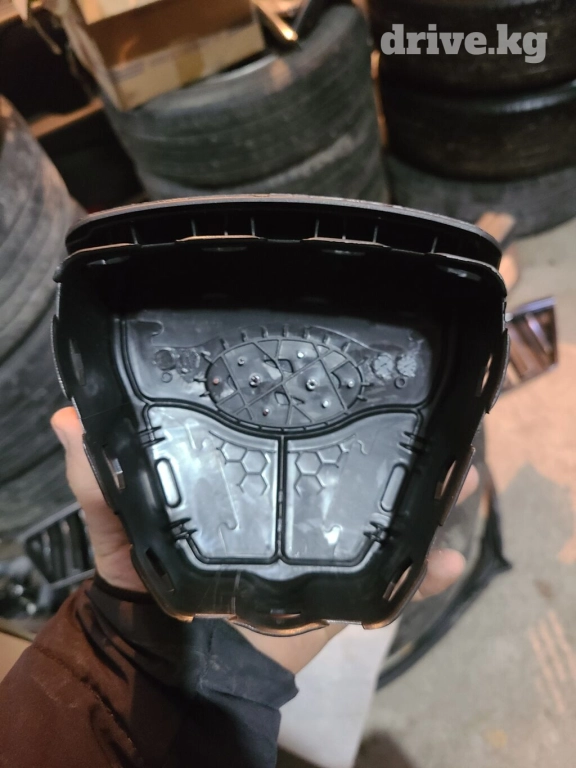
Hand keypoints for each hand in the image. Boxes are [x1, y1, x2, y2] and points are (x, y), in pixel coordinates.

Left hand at [51, 407, 476, 672]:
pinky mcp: (342, 591)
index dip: (318, 394)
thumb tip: (69, 419)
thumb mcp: (117, 525)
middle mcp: (296, 499)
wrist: (177, 664)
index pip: (291, 424)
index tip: (344, 357)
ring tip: (461, 470)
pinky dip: (425, 574)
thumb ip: (97, 480)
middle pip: (356, 461)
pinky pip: (395, 581)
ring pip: (388, 512)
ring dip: (428, 494)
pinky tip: (451, 559)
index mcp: (253, 473)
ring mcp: (325, 544)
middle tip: (427, 408)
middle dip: (396, 437)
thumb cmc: (142, 584)